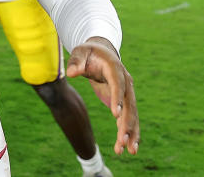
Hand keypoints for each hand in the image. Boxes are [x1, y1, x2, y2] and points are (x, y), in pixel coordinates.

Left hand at [66, 37, 139, 155]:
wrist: (100, 52)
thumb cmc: (88, 52)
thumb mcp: (80, 52)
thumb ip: (76, 62)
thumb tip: (71, 73)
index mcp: (115, 68)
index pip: (118, 84)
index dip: (118, 98)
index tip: (116, 115)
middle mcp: (125, 81)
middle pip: (129, 103)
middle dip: (127, 122)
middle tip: (123, 140)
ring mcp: (126, 92)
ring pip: (132, 114)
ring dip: (131, 132)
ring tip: (129, 151)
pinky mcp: (123, 102)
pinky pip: (127, 118)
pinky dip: (127, 132)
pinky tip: (125, 149)